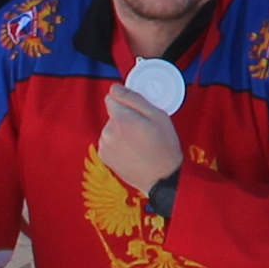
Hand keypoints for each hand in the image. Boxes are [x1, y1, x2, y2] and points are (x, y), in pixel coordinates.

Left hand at [93, 77, 184, 192]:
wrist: (160, 178)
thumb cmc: (164, 147)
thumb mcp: (158, 116)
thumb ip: (134, 98)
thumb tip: (115, 88)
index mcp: (121, 118)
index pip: (111, 96)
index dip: (126, 101)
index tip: (139, 111)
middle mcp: (108, 131)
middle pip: (112, 113)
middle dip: (125, 117)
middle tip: (143, 129)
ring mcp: (104, 145)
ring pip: (111, 127)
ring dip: (121, 131)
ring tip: (139, 142)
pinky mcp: (104, 156)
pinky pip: (109, 141)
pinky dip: (118, 144)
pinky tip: (132, 151)